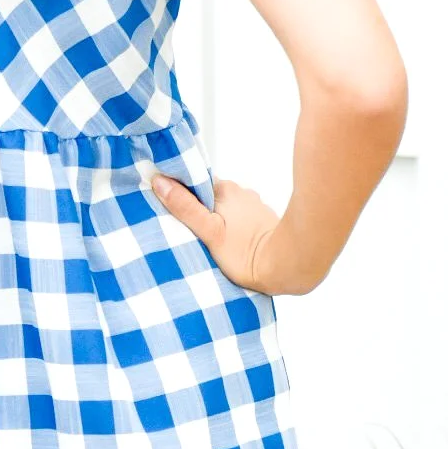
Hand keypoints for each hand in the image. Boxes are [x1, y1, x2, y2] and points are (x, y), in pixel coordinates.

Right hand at [150, 172, 315, 295]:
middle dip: (200, 212)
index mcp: (225, 189)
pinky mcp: (264, 222)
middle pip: (210, 198)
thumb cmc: (246, 253)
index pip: (195, 185)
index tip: (170, 210)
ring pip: (227, 210)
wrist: (288, 266)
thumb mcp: (209, 232)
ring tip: (210, 243)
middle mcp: (242, 192)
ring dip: (218, 221)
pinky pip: (241, 220)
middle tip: (189, 233)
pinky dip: (234, 229)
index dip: (181, 196)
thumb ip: (184, 208)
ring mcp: (255, 207)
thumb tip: (160, 182)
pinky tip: (231, 245)